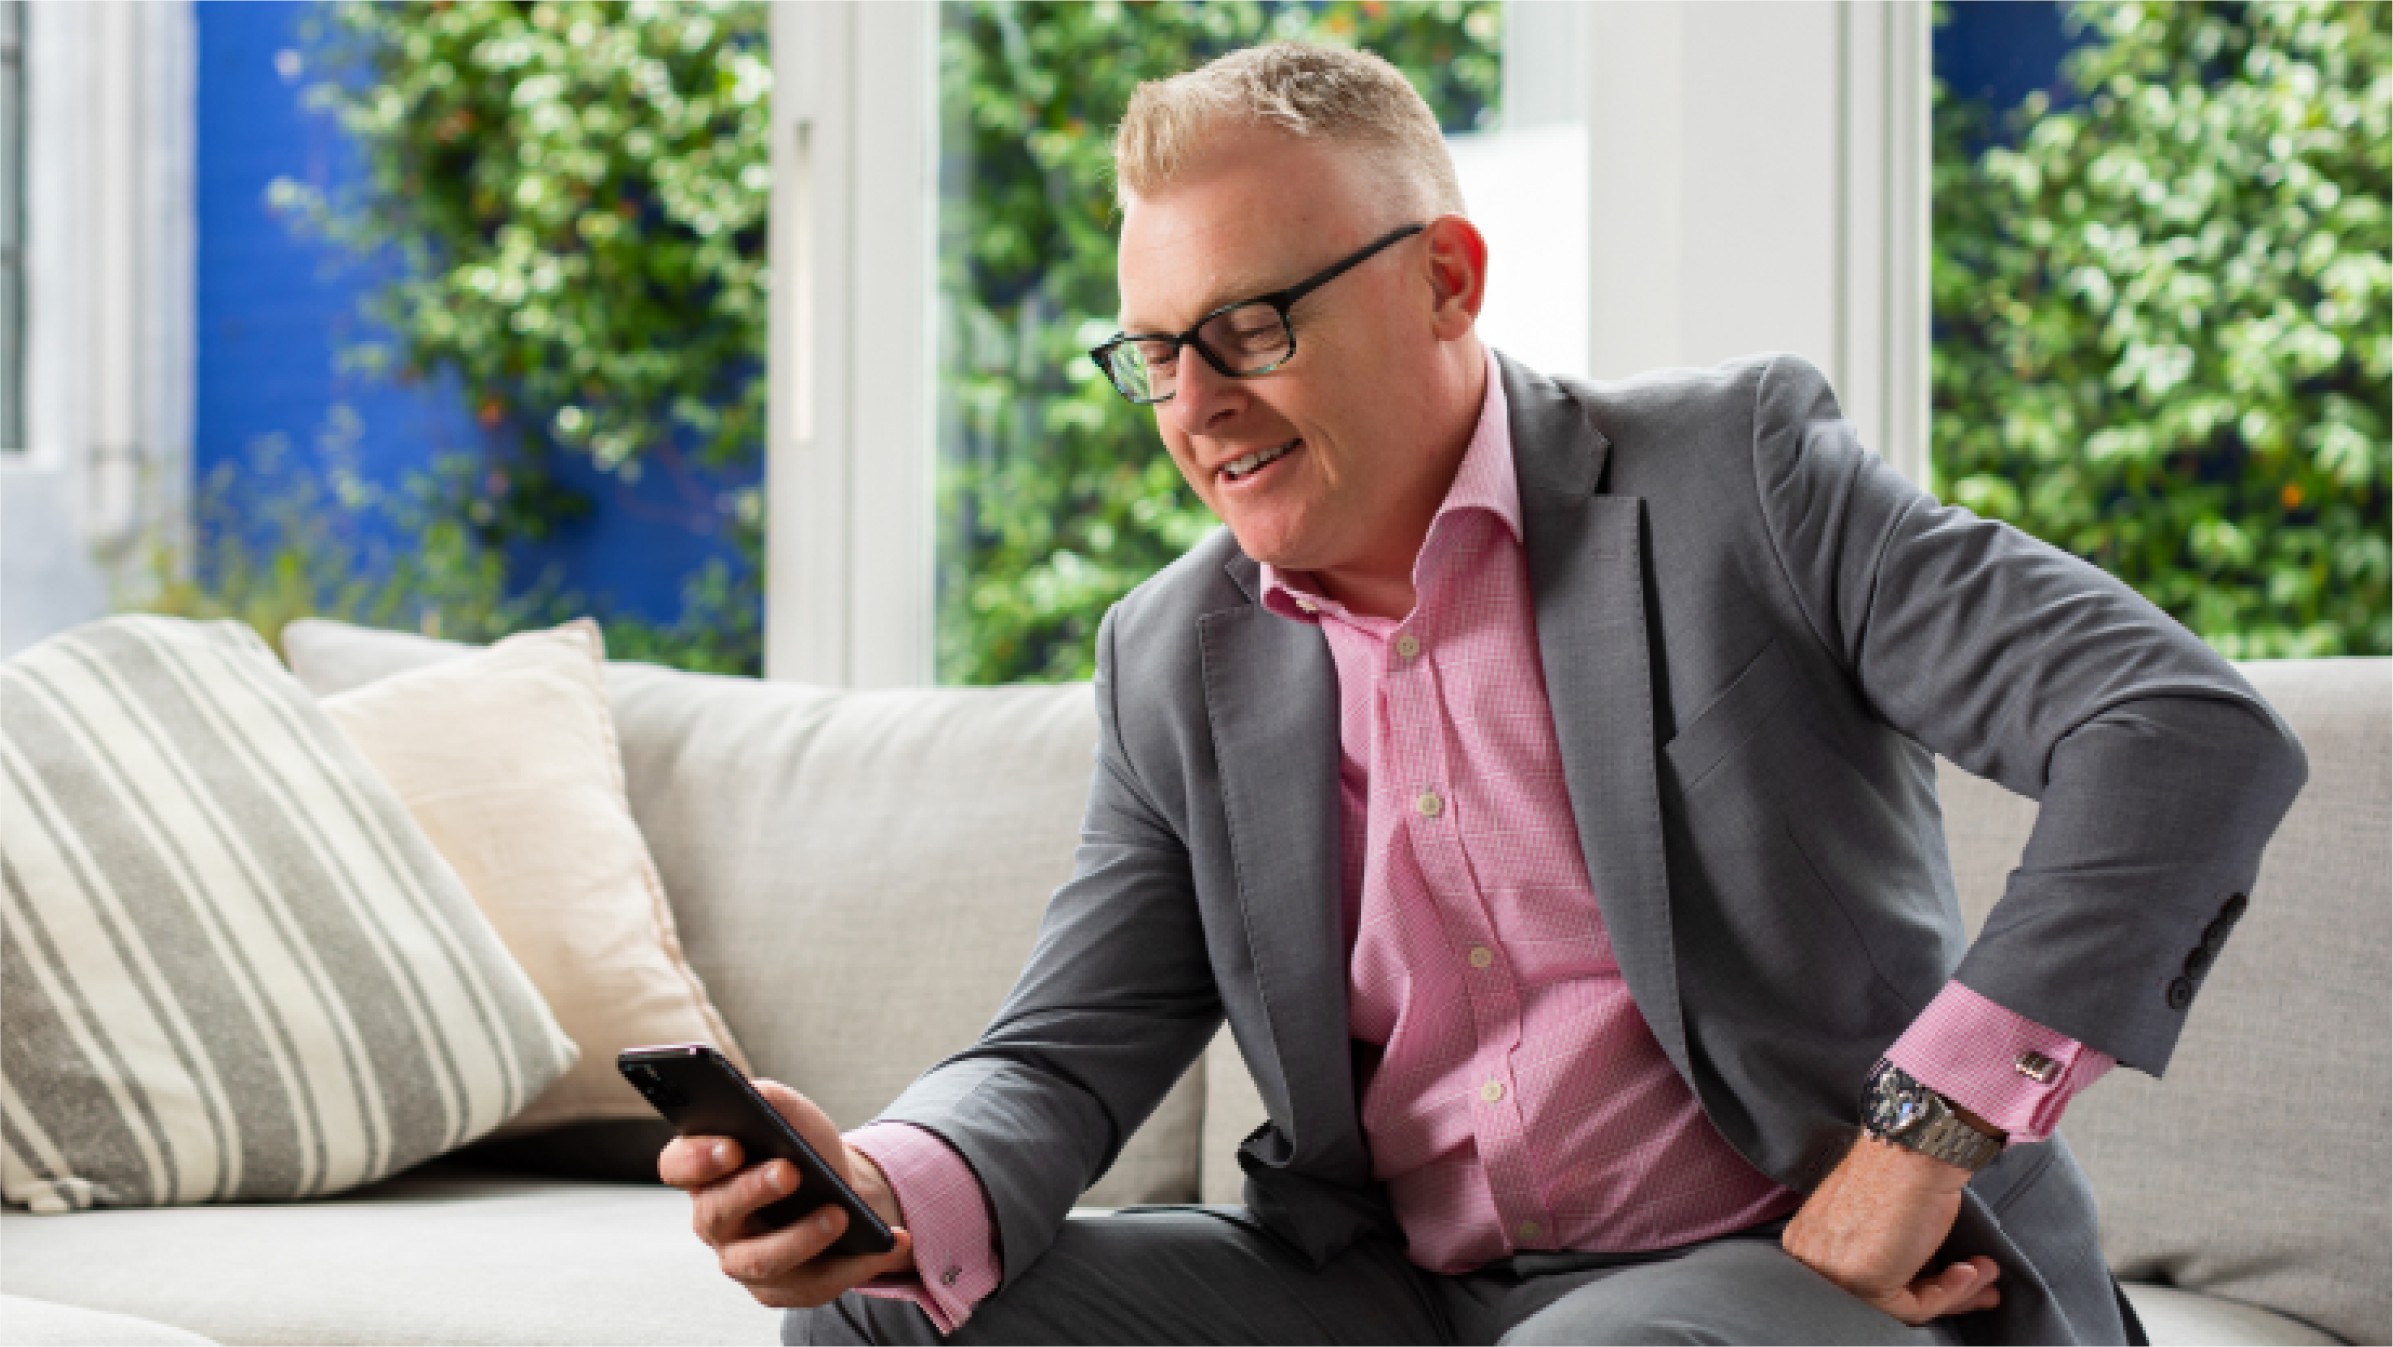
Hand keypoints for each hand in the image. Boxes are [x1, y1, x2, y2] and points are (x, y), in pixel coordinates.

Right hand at [659, 1078, 917, 1309]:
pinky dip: (853, 1265)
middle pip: (717, 1213)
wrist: (838, 1185)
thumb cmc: (802, 1144)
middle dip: (754, 1190)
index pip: (676, 1166)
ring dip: (802, 1236)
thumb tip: (756, 1096)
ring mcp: (741, 1260)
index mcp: (703, 1170)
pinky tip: (887, 1243)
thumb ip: (766, 1099)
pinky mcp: (779, 1290)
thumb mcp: (789, 1113)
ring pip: (762, 1259)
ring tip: (841, 1214)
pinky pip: (810, 1285)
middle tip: (791, 1170)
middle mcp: (713, 1220)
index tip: (733, 1145)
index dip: (697, 1159)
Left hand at [1782, 1134, 2001, 1324]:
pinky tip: (1970, 1270)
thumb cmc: (1903, 1170)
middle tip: (1976, 1285)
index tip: (1953, 1278)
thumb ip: (1888, 1252)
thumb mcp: (1885, 1219)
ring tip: (1983, 1273)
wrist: (1914, 1147)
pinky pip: (1914, 1306)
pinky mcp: (1861, 1282)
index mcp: (1810, 1240)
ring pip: (1900, 1304)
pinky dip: (1950, 1292)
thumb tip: (1920, 1279)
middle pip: (1883, 1295)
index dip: (1918, 1283)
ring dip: (1955, 1292)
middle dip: (1942, 1294)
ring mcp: (1831, 1272)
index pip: (1864, 1282)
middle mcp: (1811, 1258)